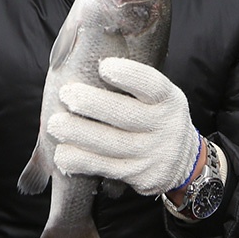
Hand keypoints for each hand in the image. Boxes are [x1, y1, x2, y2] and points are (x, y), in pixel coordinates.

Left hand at [48, 57, 198, 196]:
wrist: (183, 162)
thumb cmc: (155, 117)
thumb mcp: (157, 98)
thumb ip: (131, 85)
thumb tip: (82, 62)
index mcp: (168, 99)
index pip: (152, 85)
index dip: (128, 75)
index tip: (103, 66)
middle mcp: (165, 126)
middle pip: (126, 115)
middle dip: (92, 104)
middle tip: (67, 94)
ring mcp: (153, 153)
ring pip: (112, 144)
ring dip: (79, 134)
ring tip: (55, 124)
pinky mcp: (140, 176)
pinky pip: (106, 167)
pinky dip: (81, 160)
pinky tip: (62, 153)